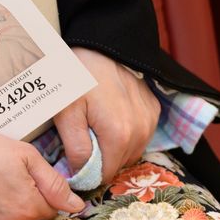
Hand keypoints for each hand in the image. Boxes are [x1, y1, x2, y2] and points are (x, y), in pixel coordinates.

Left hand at [54, 47, 160, 182]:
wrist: (100, 44)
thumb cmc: (77, 76)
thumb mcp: (66, 111)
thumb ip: (75, 148)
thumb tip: (80, 175)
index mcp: (119, 135)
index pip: (105, 175)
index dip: (86, 172)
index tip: (72, 159)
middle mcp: (141, 131)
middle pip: (119, 164)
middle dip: (99, 158)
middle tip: (81, 136)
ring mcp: (150, 120)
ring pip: (130, 152)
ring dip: (112, 146)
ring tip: (94, 123)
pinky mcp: (153, 110)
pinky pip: (139, 135)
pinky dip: (125, 133)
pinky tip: (109, 115)